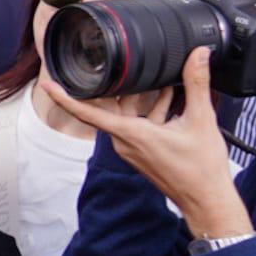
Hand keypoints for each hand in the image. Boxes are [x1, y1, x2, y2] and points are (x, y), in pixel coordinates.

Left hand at [39, 48, 251, 238]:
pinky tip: (169, 98)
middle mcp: (125, 143)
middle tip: (126, 67)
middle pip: (109, 108)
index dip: (64, 98)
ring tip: (160, 80)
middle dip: (118, 87)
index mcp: (130, 135)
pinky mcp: (142, 153)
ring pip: (126, 116)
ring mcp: (132, 149)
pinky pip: (137, 126)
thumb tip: (198, 55)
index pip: (87, 113)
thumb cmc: (200, 170)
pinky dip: (149, 111)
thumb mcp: (201, 120)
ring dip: (140, 98)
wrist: (206, 200)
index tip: (48, 85)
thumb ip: (197, 84)